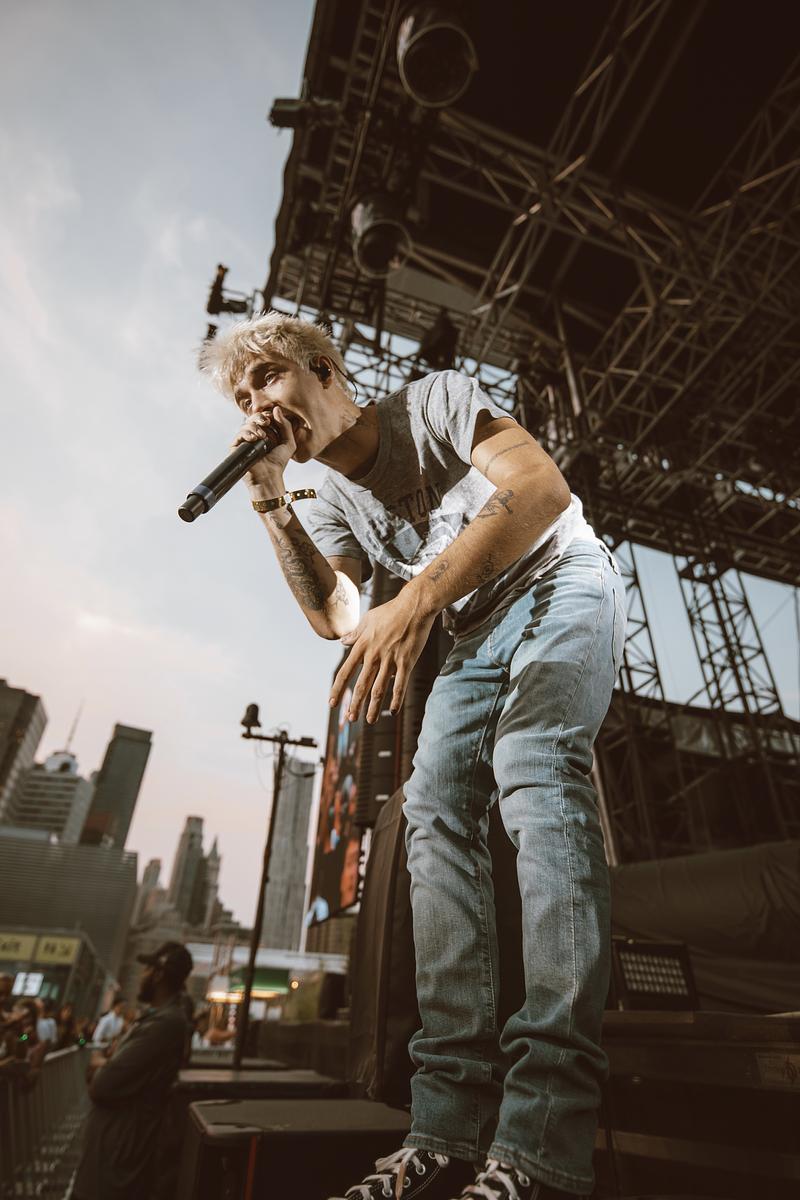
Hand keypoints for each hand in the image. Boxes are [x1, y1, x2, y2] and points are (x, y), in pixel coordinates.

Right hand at [230, 404, 296, 495]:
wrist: (269, 477)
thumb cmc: (278, 463)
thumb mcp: (288, 443)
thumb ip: (285, 425)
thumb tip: (276, 409)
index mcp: (265, 434)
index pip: (262, 419)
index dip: (265, 416)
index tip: (272, 419)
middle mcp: (253, 437)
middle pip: (252, 419)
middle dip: (259, 417)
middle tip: (266, 422)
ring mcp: (244, 442)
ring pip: (245, 425)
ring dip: (254, 427)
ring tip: (262, 436)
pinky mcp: (236, 448)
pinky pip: (238, 435)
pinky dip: (246, 433)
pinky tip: (254, 438)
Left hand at [329, 590, 435, 723]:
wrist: (415, 606)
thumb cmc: (391, 611)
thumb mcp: (368, 619)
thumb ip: (355, 633)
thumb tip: (342, 641)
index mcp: (362, 646)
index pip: (345, 672)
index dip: (338, 689)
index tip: (332, 702)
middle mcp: (374, 655)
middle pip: (361, 685)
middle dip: (354, 704)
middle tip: (350, 718)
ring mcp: (391, 659)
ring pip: (379, 689)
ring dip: (374, 707)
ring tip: (369, 720)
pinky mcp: (407, 661)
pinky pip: (400, 685)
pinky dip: (396, 699)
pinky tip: (393, 711)